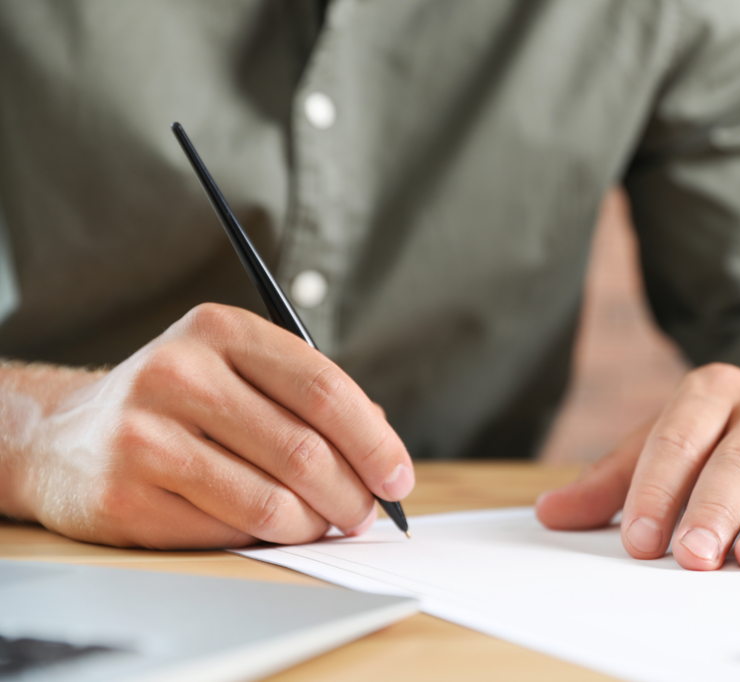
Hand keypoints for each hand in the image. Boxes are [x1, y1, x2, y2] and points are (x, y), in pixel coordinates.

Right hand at [0, 303, 412, 548]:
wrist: (67, 435)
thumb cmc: (177, 402)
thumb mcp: (238, 370)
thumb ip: (309, 397)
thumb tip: (382, 450)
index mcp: (220, 330)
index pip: (323, 388)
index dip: (373, 441)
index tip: (398, 476)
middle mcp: (179, 373)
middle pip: (304, 450)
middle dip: (353, 493)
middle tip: (366, 512)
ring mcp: (146, 434)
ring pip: (271, 500)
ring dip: (313, 524)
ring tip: (322, 523)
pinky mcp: (125, 494)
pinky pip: (227, 532)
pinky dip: (265, 539)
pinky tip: (270, 529)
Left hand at [536, 361, 739, 570]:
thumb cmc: (714, 440)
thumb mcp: (659, 447)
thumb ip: (609, 483)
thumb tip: (550, 514)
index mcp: (711, 391)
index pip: (678, 441)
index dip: (657, 491)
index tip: (640, 540)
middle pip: (737, 462)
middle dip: (713, 511)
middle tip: (693, 555)